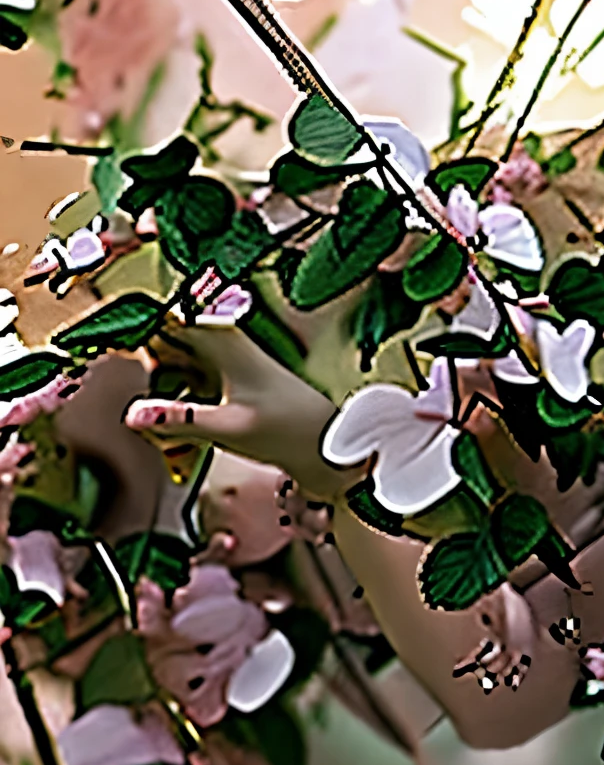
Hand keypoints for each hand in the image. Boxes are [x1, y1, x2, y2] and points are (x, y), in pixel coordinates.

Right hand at [123, 326, 352, 500]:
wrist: (333, 448)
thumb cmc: (291, 432)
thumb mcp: (230, 428)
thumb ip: (180, 421)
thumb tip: (131, 415)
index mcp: (227, 342)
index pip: (171, 316)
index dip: (140, 323)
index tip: (111, 338)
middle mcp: (228, 346)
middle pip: (169, 338)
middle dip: (150, 361)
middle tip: (148, 390)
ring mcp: (231, 365)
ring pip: (179, 360)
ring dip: (164, 384)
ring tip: (160, 414)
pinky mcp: (235, 385)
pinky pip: (193, 381)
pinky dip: (180, 399)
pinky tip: (175, 425)